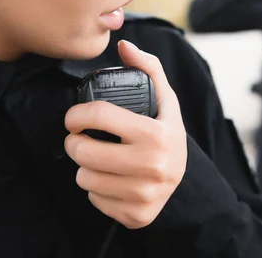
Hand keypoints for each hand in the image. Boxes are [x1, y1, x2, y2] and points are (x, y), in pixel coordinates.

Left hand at [64, 40, 187, 228]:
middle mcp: (152, 166)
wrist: (186, 179)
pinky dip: (96, 189)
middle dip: (75, 142)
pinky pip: (95, 200)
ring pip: (84, 178)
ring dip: (84, 167)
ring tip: (97, 158)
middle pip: (84, 151)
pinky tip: (110, 179)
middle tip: (81, 139)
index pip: (99, 116)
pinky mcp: (136, 215)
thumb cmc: (168, 134)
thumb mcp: (166, 101)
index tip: (75, 117)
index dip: (77, 114)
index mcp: (157, 135)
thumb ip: (148, 68)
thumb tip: (125, 46)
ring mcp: (144, 194)